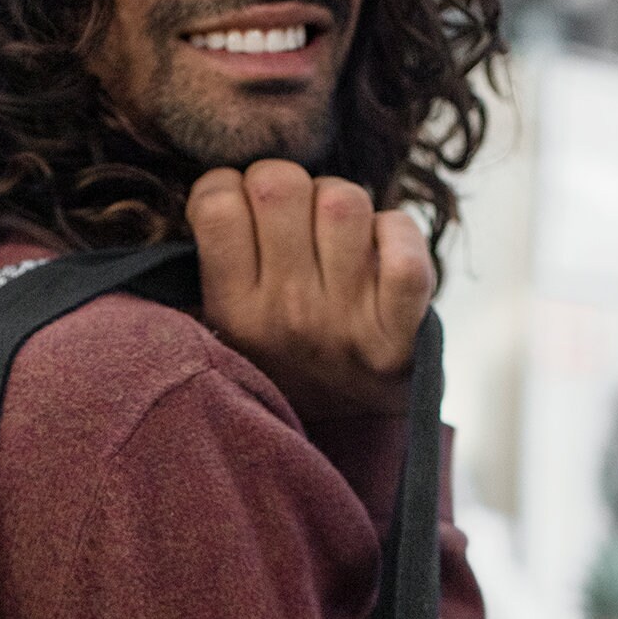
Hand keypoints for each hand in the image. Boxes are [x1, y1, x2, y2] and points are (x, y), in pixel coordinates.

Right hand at [187, 160, 434, 420]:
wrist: (348, 433)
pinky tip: (383, 251)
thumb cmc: (285, 356)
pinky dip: (398, 233)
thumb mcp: (225, 325)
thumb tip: (215, 186)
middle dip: (286, 186)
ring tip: (336, 241)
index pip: (217, 203)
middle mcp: (286, 315)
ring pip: (341, 200)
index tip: (241, 212)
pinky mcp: (400, 330)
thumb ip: (215, 260)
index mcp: (234, 312)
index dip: (229, 189)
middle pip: (279, 185)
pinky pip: (402, 245)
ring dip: (340, 205)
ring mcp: (344, 321)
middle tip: (293, 221)